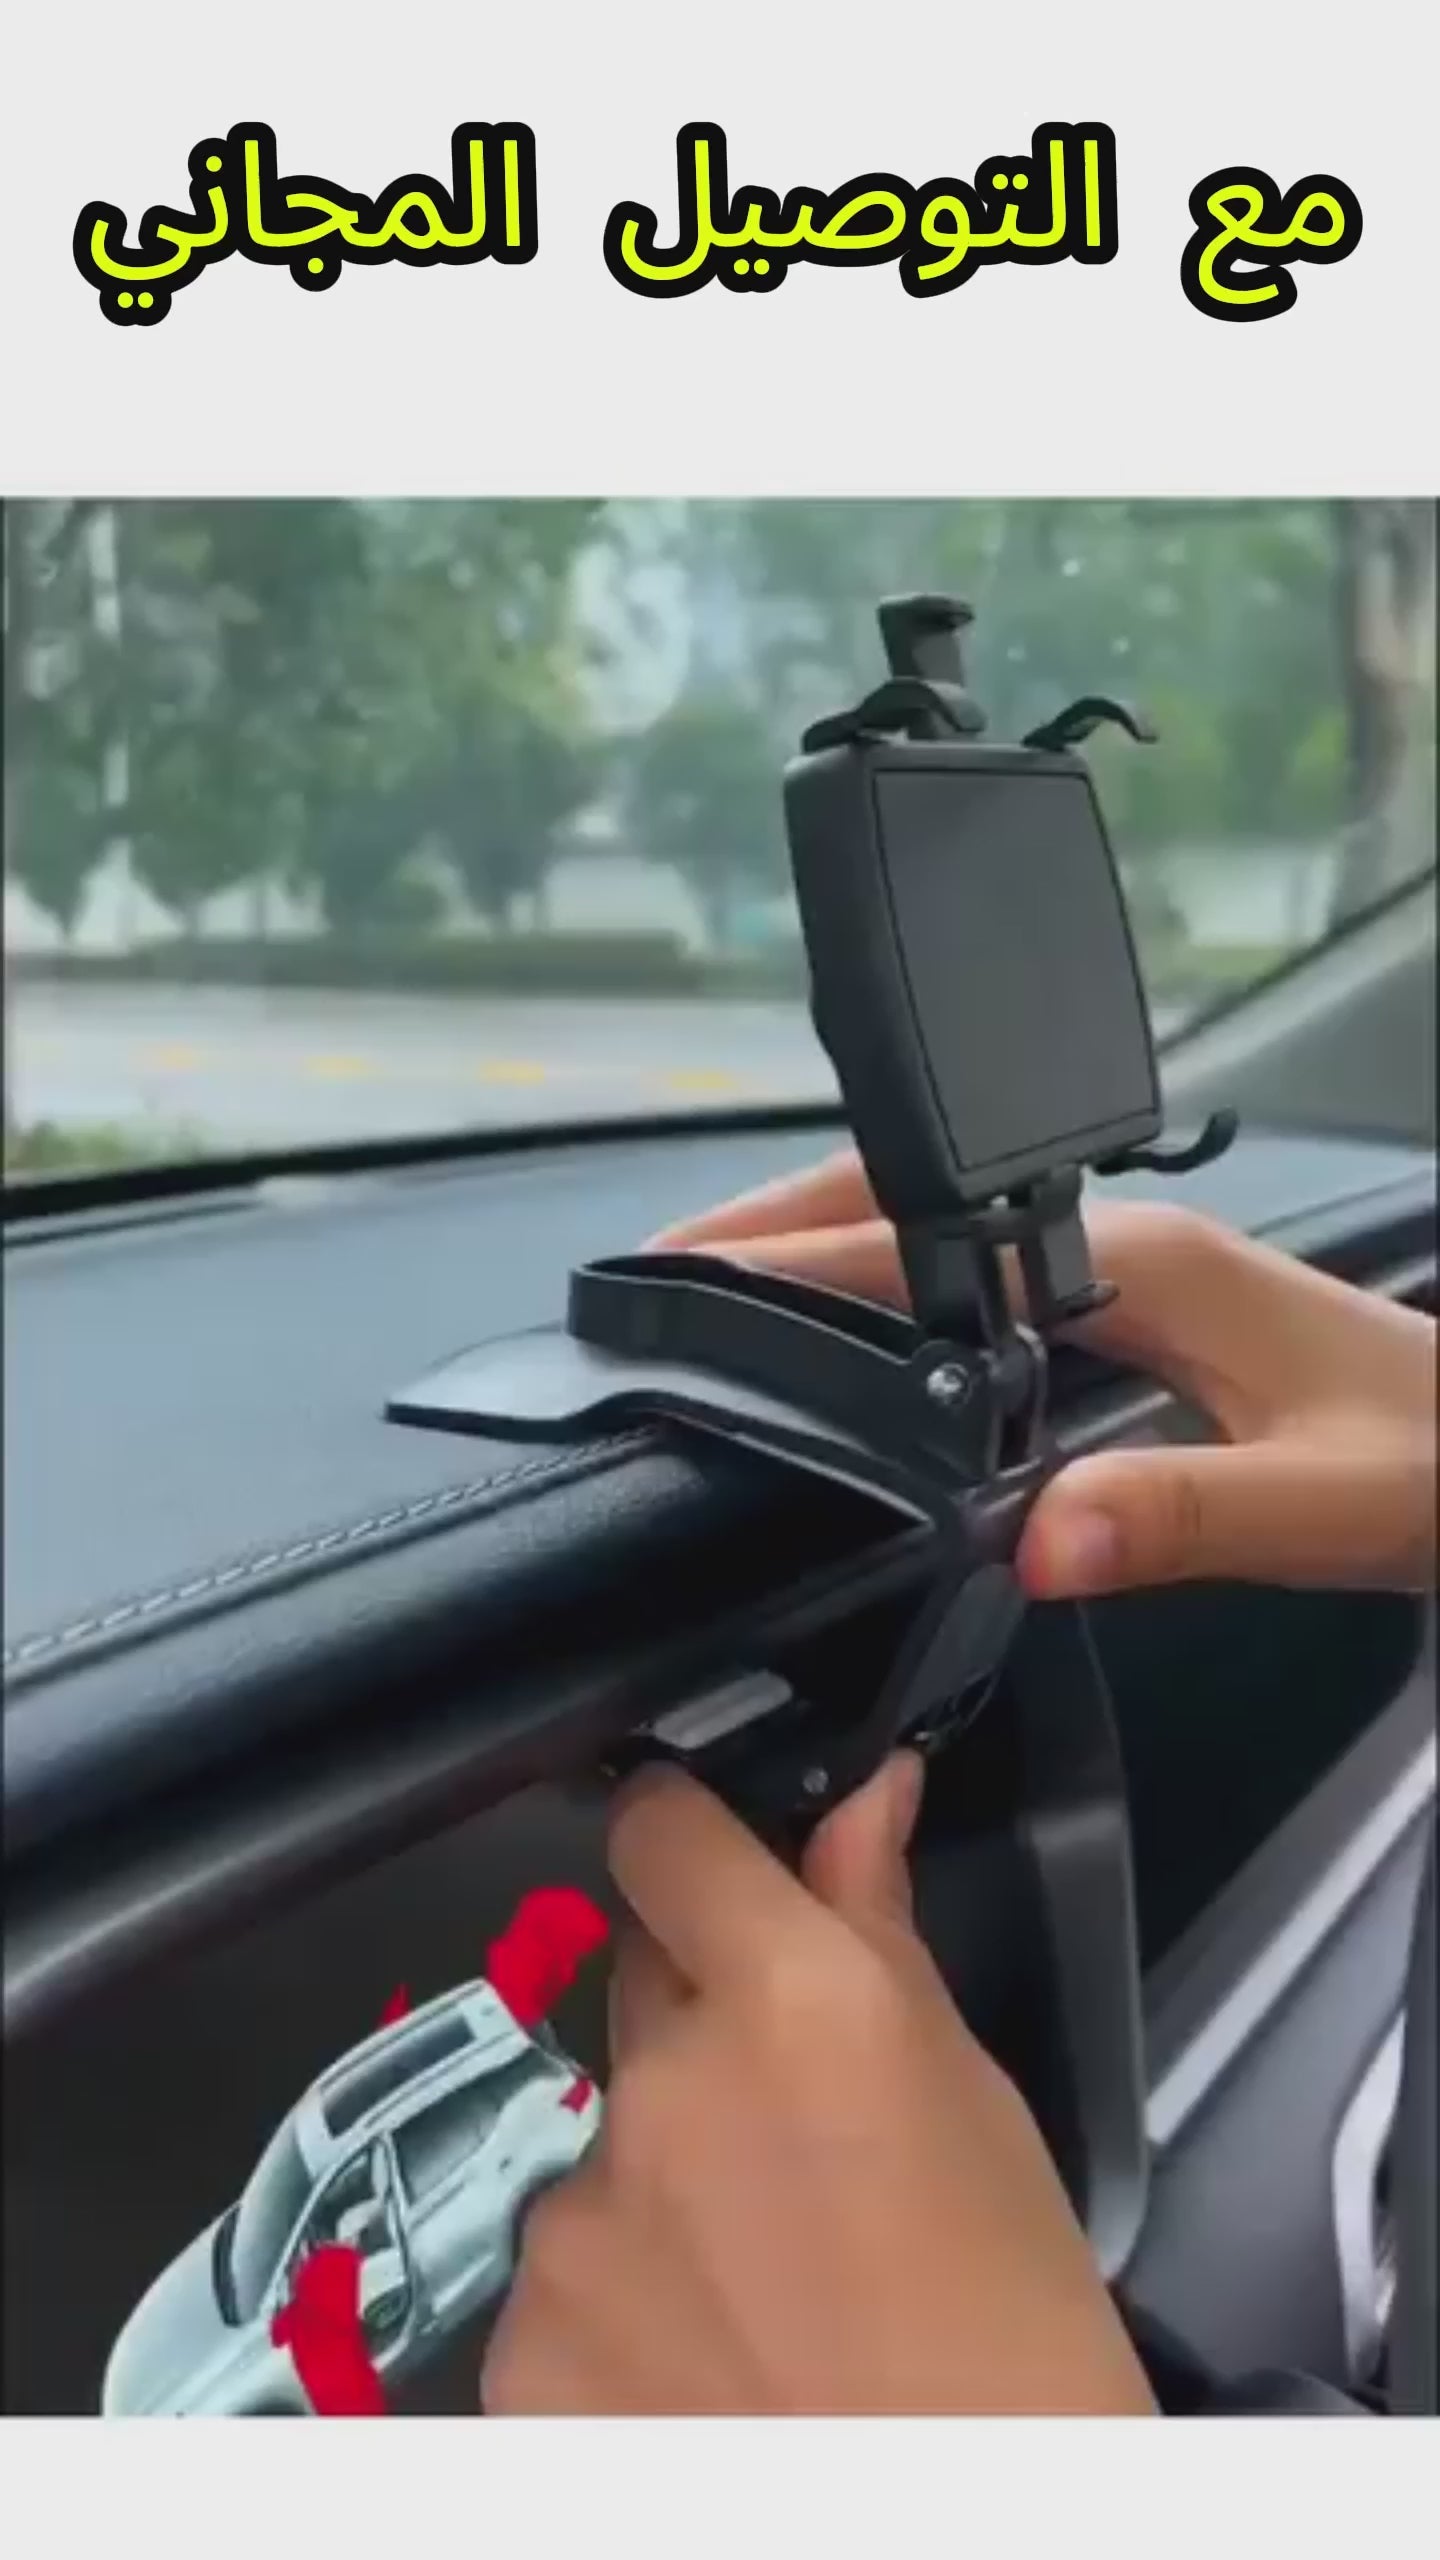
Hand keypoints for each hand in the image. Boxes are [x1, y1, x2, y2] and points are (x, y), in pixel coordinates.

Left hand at [482, 1757, 1154, 2415]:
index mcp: (792, 2003)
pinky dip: (617, 2309)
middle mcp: (661, 2090)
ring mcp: (576, 2225)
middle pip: (636, 1992)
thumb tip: (865, 1798)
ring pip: (602, 2149)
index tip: (706, 1861)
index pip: (660, 1832)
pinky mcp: (520, 2346)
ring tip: (765, 2286)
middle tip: (793, 2136)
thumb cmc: (1012, 2342)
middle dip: (700, 2036)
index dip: (683, 1835)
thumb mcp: (975, 2106)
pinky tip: (705, 2367)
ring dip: (660, 2186)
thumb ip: (878, 1932)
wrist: (959, 2542)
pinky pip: (557, 2279)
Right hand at [650, 1151, 1436, 1599]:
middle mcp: (1122, 1245)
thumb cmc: (1438, 1457)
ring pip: (936, 1242)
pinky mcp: (1138, 1314)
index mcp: (1144, 1262)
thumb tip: (1027, 1539)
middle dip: (775, 1229)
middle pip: (909, 1206)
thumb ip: (1181, 1513)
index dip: (796, 1258)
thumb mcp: (1324, 1500)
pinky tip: (846, 1358)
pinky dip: (885, 1304)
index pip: (927, 1238)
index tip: (688, 1278)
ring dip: (822, 1258)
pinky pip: (974, 1289)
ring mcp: (1126, 1272)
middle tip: (657, 1279)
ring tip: (711, 1304)